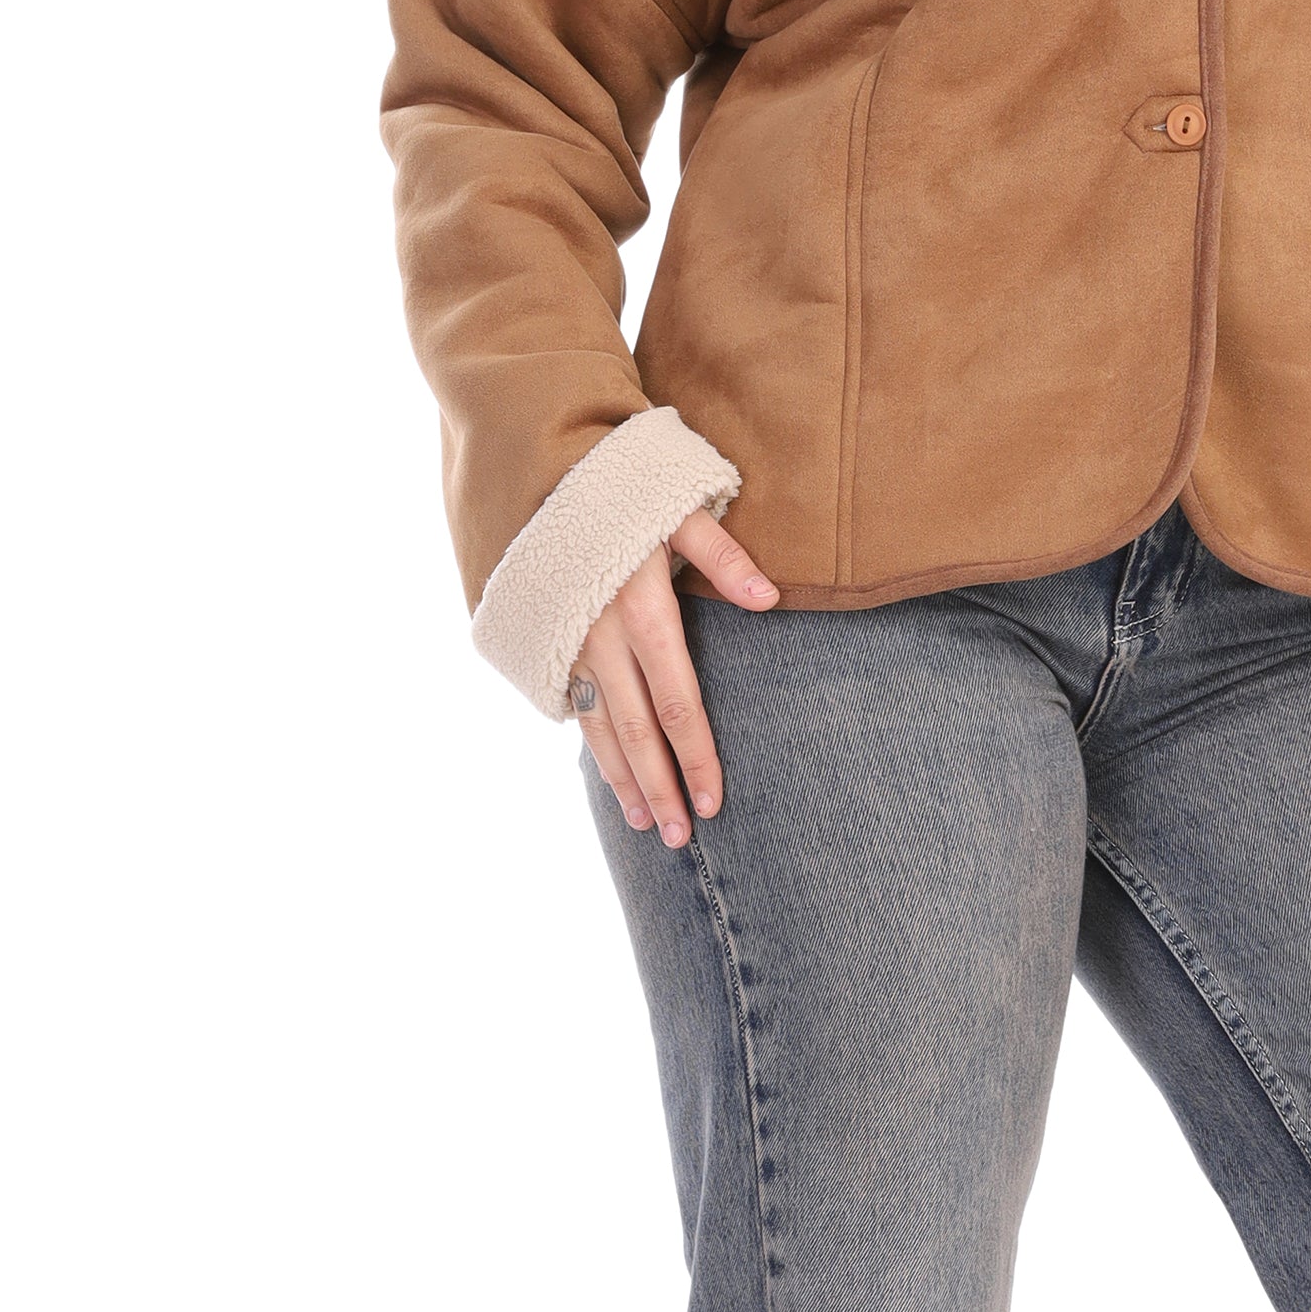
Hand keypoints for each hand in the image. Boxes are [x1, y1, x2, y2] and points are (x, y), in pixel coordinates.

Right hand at [571, 511, 777, 845]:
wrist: (540, 473)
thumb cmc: (623, 492)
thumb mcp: (678, 511)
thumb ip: (723, 557)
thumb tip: (770, 598)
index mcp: (643, 613)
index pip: (678, 704)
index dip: (697, 757)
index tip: (714, 802)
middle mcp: (602, 640)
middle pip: (639, 732)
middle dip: (662, 787)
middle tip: (682, 838)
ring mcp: (570, 646)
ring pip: (600, 730)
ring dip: (625, 781)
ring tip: (648, 823)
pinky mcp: (549, 645)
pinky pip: (573, 710)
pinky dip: (594, 749)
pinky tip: (612, 779)